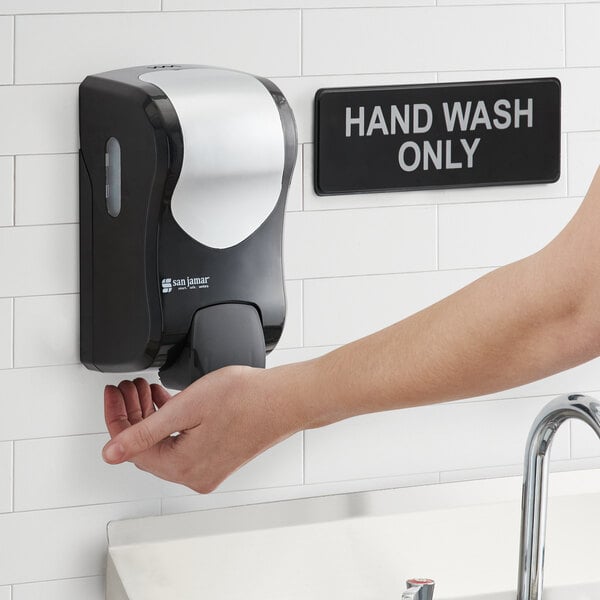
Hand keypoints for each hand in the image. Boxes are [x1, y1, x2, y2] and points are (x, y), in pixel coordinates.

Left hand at [102, 366, 296, 493]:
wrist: (286, 400)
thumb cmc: (247, 399)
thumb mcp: (186, 408)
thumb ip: (144, 432)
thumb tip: (110, 454)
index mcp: (183, 466)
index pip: (132, 446)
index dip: (116, 417)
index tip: (112, 394)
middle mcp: (194, 475)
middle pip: (147, 447)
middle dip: (133, 414)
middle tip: (128, 388)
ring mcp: (208, 469)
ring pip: (165, 444)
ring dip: (151, 417)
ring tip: (146, 389)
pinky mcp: (219, 459)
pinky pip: (183, 445)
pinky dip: (171, 424)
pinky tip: (168, 402)